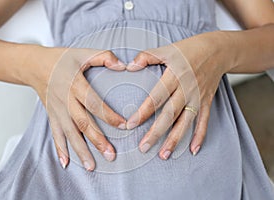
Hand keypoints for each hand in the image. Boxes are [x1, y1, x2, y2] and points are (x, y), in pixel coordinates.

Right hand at [31, 47, 126, 169]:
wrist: (34, 65)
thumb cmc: (61, 59)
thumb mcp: (82, 52)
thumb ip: (104, 57)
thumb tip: (124, 66)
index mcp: (75, 84)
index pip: (94, 103)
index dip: (109, 115)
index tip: (124, 126)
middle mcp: (65, 100)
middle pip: (82, 123)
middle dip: (97, 140)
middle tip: (111, 155)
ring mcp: (57, 110)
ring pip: (69, 134)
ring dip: (80, 151)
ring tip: (91, 166)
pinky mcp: (51, 116)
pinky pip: (55, 134)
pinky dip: (59, 149)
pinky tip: (66, 163)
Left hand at [126, 32, 231, 158]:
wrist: (218, 50)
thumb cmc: (188, 49)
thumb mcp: (167, 49)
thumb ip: (146, 57)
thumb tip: (129, 67)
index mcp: (174, 76)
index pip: (156, 97)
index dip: (143, 112)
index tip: (130, 125)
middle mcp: (186, 89)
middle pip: (170, 114)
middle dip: (156, 132)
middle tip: (143, 147)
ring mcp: (198, 97)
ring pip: (186, 122)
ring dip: (175, 139)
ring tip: (163, 155)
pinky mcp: (206, 102)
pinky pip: (204, 121)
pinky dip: (200, 135)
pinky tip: (193, 150)